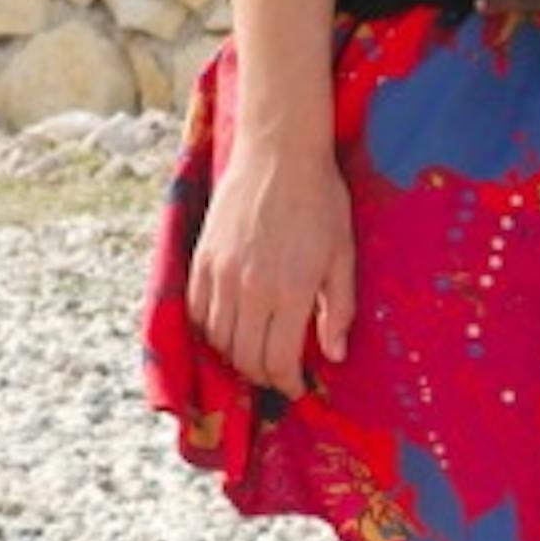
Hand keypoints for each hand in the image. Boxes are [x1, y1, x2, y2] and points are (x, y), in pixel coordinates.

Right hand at [187, 136, 355, 396]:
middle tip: (277, 375)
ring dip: (234, 356)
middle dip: (262, 376)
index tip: (296, 387)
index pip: (278, 360)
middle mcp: (251, 288)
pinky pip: (196, 311)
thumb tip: (334, 355)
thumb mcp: (343, 255)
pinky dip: (208, 330)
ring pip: (217, 339)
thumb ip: (338, 308)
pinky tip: (227, 329)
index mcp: (291, 290)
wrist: (280, 153)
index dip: (287, 383)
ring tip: (254, 354)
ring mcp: (221, 273)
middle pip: (245, 357)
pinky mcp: (202, 259)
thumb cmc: (321, 201)